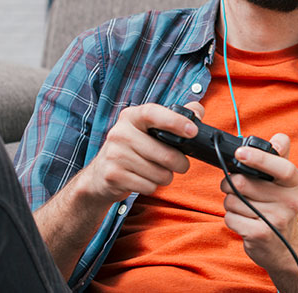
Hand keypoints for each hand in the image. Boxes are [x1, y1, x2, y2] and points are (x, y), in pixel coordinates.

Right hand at [80, 102, 201, 204]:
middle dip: (181, 164)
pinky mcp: (113, 176)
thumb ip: (175, 116)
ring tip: (157, 171)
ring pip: (159, 173)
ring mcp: (114, 155)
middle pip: (165, 154)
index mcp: (131, 116)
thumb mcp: (149, 128)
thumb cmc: (133, 148)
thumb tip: (197, 112)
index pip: (153, 113)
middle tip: (180, 164)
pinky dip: (152, 186)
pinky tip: (143, 179)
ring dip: (165, 176)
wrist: (99, 174)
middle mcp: (120, 133)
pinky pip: (148, 186)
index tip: (193, 131)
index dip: (175, 121)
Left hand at [220, 133, 297, 270]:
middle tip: (236, 187)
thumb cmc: (279, 207)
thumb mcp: (285, 182)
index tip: (241, 153)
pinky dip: (231, 218)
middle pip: (243, 183)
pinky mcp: (261, 235)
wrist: (285, 247)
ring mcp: (276, 219)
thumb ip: (279, 157)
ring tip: (244, 207)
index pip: (282, 167)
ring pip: (232, 200)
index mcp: (296, 183)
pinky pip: (231, 218)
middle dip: (230, 183)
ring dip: (230, 203)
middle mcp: (290, 201)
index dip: (260, 158)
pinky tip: (244, 221)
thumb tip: (278, 138)